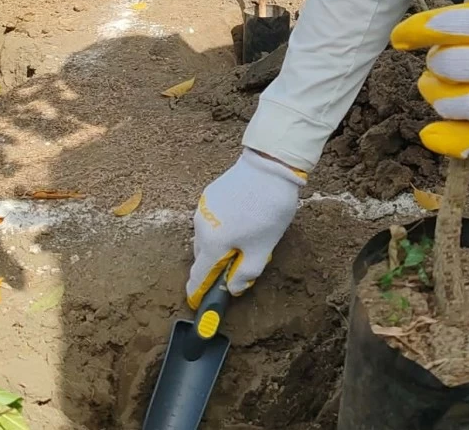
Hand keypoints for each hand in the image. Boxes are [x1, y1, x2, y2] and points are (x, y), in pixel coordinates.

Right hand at [186, 150, 304, 307]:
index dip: (199, 293)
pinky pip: (211, 219)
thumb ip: (246, 273)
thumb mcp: (264, 247)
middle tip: (240, 262)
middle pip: (203, 256)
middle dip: (216, 265)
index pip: (198, 277)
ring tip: (246, 237)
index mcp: (212, 244)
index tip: (200, 302)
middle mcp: (200, 227)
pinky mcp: (210, 193)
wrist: (271, 165)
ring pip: (207, 236)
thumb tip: (234, 288)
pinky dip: (222, 226)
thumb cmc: (268, 209)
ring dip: (220, 243)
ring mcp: (203, 208)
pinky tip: (242, 218)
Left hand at [390, 0, 468, 158]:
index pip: (447, 28)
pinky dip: (463, 145)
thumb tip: (467, 28)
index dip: (419, 30)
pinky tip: (449, 139)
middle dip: (436, 63)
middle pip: (445, 69)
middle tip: (443, 59)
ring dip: (442, 100)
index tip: (404, 34)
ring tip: (444, 93)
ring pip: (457, 109)